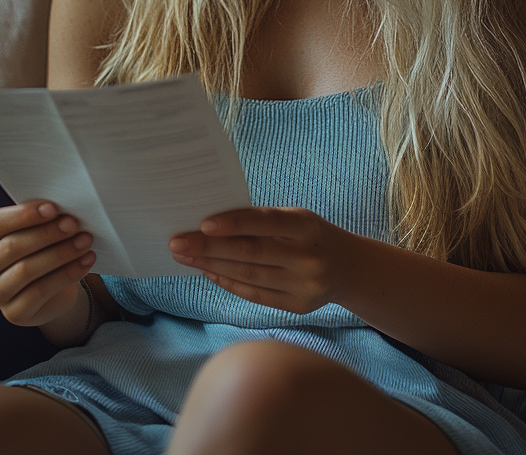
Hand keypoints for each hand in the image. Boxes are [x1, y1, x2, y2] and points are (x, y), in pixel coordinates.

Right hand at [0, 201, 94, 327]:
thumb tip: (61, 209)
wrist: (52, 290)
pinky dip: (67, 274)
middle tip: (73, 224)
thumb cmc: (41, 249)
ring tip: (85, 241)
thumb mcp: (37, 230)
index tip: (52, 208)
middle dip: (46, 233)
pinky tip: (86, 261)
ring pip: (25, 270)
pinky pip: (40, 292)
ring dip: (60, 253)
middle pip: (10, 247)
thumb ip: (40, 218)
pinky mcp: (13, 313)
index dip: (23, 214)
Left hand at [168, 207, 352, 314]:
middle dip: (209, 248)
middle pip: (252, 253)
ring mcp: (305, 286)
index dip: (235, 223)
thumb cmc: (310, 233)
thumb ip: (262, 221)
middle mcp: (308, 258)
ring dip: (211, 266)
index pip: (267, 223)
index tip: (203, 224)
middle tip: (176, 243)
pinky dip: (228, 282)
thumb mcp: (296, 218)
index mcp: (307, 226)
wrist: (349, 267)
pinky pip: (255, 295)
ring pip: (249, 276)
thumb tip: (210, 224)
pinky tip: (207, 271)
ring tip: (184, 257)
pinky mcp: (298, 307)